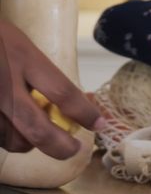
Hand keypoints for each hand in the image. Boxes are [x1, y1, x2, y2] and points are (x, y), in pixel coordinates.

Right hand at [0, 20, 102, 158]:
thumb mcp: (23, 45)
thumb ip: (44, 73)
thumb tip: (79, 99)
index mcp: (24, 59)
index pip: (63, 93)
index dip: (84, 113)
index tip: (98, 123)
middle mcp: (5, 83)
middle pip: (38, 129)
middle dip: (61, 146)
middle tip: (73, 148)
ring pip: (14, 140)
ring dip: (32, 143)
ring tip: (41, 135)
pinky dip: (9, 138)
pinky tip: (15, 128)